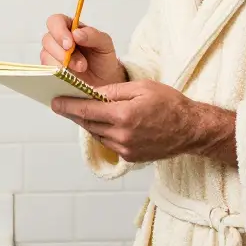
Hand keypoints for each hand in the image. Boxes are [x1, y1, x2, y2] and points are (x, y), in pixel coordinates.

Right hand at [39, 14, 127, 86]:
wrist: (104, 80)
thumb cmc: (103, 58)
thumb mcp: (105, 43)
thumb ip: (93, 35)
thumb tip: (76, 33)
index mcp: (70, 27)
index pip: (55, 21)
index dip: (59, 31)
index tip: (69, 44)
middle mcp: (59, 39)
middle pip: (47, 39)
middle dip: (62, 53)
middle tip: (80, 63)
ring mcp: (54, 54)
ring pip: (45, 54)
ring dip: (63, 63)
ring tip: (81, 68)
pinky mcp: (52, 68)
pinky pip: (47, 68)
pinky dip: (58, 71)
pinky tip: (70, 74)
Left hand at [50, 80, 234, 163]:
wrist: (191, 130)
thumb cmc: (170, 103)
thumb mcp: (142, 88)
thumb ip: (114, 91)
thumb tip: (91, 93)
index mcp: (124, 115)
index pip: (87, 110)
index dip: (68, 106)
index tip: (54, 102)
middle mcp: (122, 135)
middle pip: (89, 124)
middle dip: (75, 113)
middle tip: (63, 103)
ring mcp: (126, 149)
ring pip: (97, 134)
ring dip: (89, 123)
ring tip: (82, 111)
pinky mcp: (130, 158)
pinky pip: (109, 143)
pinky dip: (103, 132)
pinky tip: (103, 123)